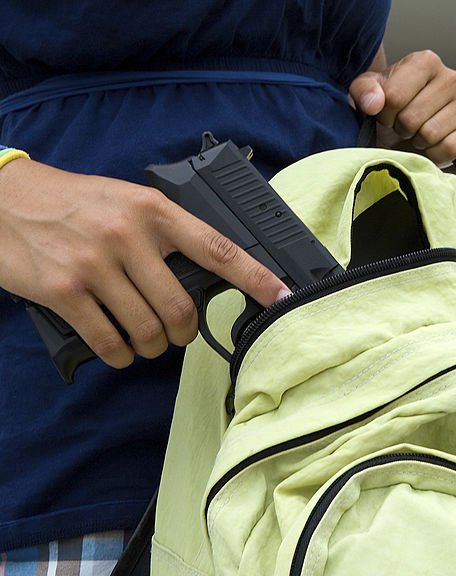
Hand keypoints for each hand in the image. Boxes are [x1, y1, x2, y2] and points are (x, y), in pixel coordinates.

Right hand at [0, 159, 289, 368]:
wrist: (4, 197)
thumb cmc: (76, 204)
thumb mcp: (129, 201)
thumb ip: (166, 233)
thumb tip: (208, 276)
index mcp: (155, 210)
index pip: (218, 248)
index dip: (256, 278)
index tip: (284, 297)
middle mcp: (128, 235)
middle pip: (181, 309)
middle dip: (183, 332)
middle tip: (176, 332)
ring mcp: (94, 264)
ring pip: (148, 331)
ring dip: (151, 347)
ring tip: (144, 339)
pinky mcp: (64, 291)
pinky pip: (109, 342)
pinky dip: (119, 355)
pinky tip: (118, 348)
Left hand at [349, 49, 455, 164]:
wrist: (407, 124)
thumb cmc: (388, 105)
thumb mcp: (367, 93)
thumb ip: (363, 90)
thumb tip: (374, 104)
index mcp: (425, 61)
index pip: (394, 97)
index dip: (383, 114)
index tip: (386, 114)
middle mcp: (451, 77)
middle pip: (411, 119)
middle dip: (401, 129)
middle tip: (403, 126)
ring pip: (430, 135)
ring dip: (417, 142)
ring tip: (417, 133)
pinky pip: (450, 148)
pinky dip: (435, 155)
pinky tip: (431, 146)